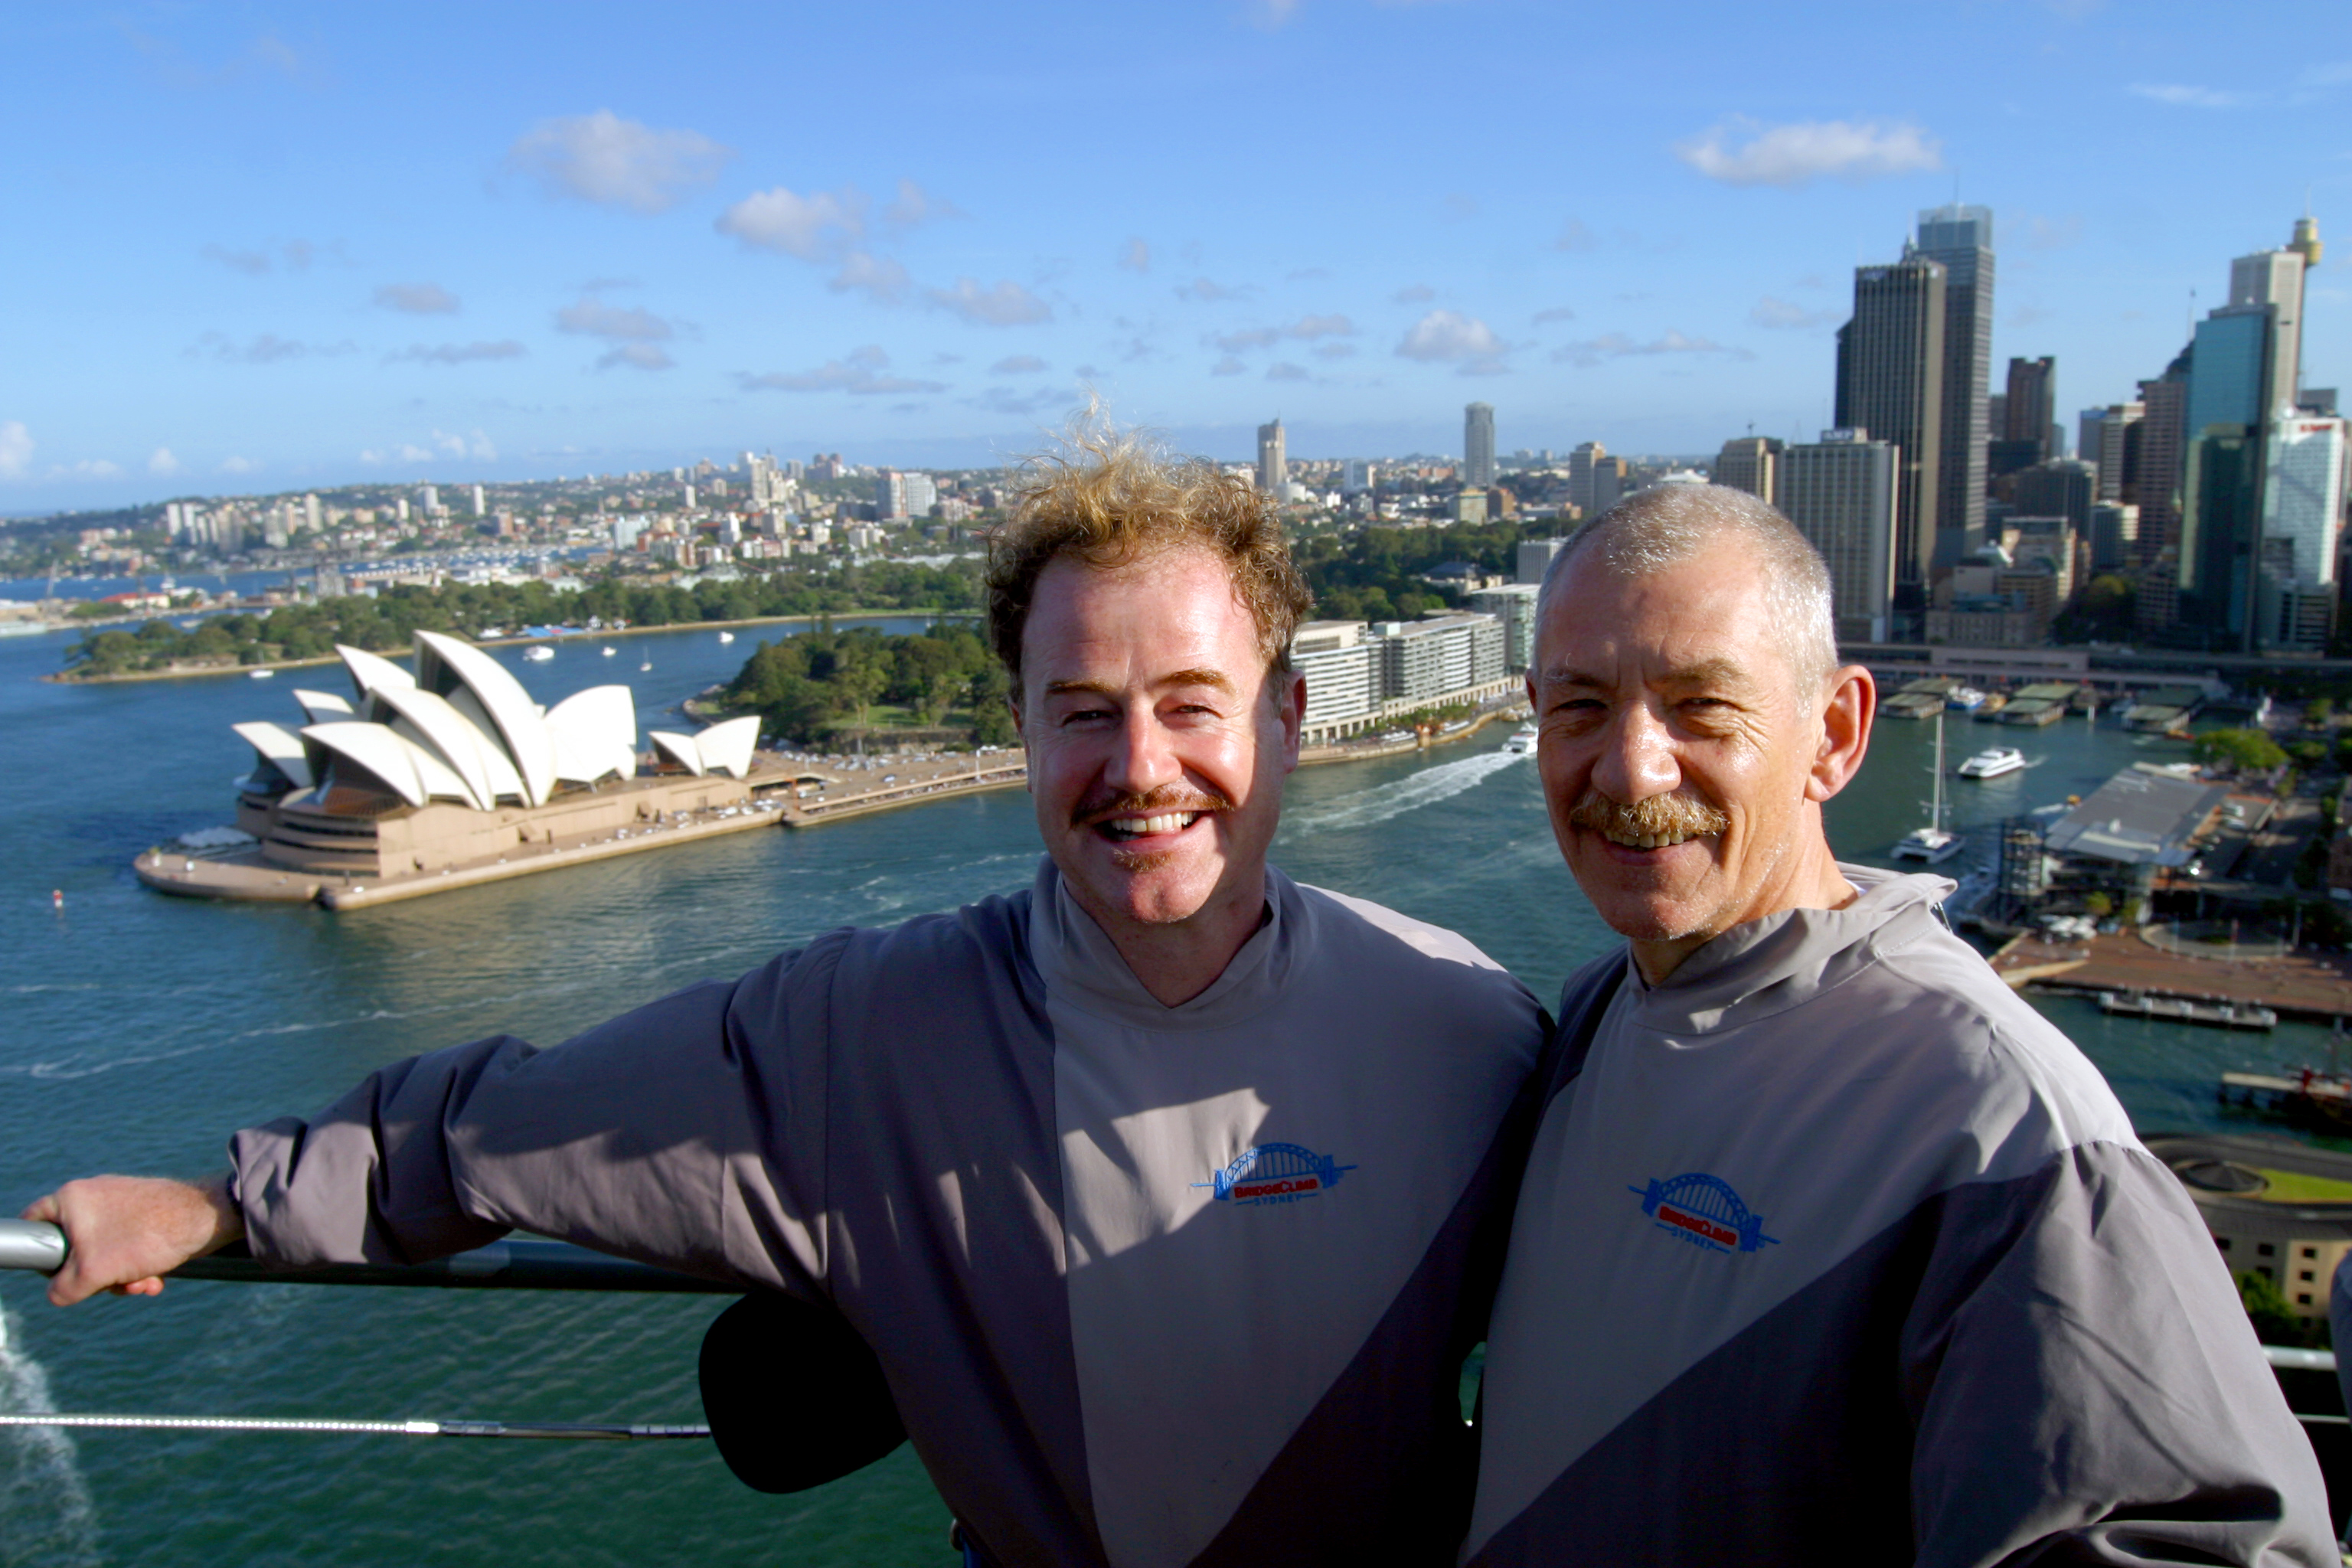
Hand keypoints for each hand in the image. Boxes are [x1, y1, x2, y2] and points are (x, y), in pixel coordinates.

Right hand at [19, 1175, 244, 1305]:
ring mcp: (120, 1206)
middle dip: (94, 1277)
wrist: (211, 1218)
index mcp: (71, 1198)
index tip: (56, 1272)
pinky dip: (138, 1268)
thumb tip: (59, 1293)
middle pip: (71, 1249)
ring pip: (102, 1254)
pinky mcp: (144, 1217)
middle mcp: (92, 1197)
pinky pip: (126, 1249)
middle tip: (113, 1283)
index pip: (32, 1223)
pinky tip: (156, 1279)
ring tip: (143, 1282)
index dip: (39, 1253)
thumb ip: (62, 1289)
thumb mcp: (92, 1273)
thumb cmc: (147, 1237)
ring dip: (120, 1277)